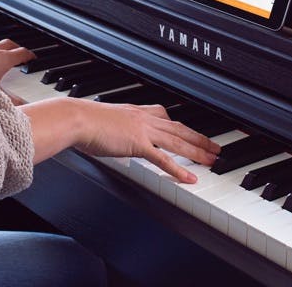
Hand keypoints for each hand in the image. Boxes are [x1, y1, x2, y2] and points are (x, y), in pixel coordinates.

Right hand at [24, 98, 220, 183]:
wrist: (76, 119)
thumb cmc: (83, 121)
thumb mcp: (103, 120)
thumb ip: (113, 127)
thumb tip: (110, 134)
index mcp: (136, 112)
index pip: (165, 116)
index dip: (181, 125)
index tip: (190, 130)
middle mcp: (144, 118)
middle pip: (179, 129)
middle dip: (199, 139)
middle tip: (215, 147)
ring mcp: (143, 131)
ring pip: (178, 142)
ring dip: (198, 151)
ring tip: (213, 160)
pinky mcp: (138, 144)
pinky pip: (163, 159)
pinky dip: (179, 169)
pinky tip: (191, 178)